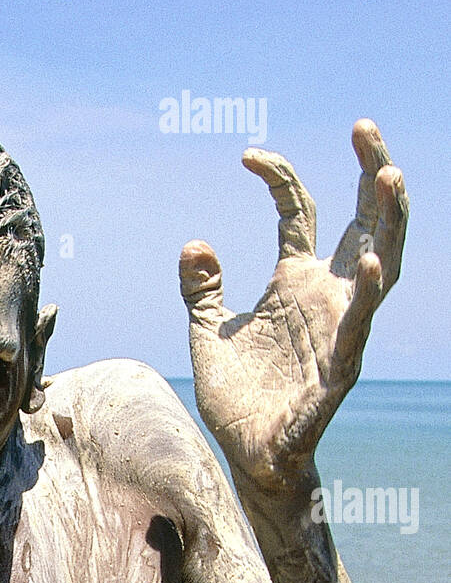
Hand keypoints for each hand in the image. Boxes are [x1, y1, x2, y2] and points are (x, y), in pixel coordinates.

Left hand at [179, 120, 407, 489]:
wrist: (247, 453)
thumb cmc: (238, 395)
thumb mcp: (207, 332)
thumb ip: (203, 289)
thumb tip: (194, 244)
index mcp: (293, 281)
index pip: (299, 211)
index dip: (279, 177)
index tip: (247, 154)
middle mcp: (325, 296)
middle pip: (363, 222)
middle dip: (371, 174)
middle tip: (366, 129)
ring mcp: (339, 328)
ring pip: (380, 263)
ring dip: (388, 222)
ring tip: (388, 176)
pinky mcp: (340, 367)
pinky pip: (360, 327)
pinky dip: (366, 295)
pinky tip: (369, 263)